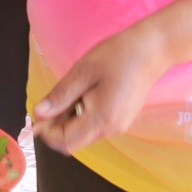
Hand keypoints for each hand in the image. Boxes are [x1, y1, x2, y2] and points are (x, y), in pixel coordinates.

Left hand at [31, 22, 170, 155]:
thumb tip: (38, 114)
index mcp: (101, 119)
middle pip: (74, 140)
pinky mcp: (122, 118)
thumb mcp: (84, 71)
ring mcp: (119, 125)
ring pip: (84, 133)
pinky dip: (83, 115)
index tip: (38, 113)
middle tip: (51, 100)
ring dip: (70, 119)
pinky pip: (95, 125)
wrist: (153, 49)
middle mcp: (111, 129)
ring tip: (70, 92)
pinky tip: (84, 94)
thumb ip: (60, 95)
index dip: (47, 132)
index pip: (66, 141)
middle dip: (57, 126)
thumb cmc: (118, 55)